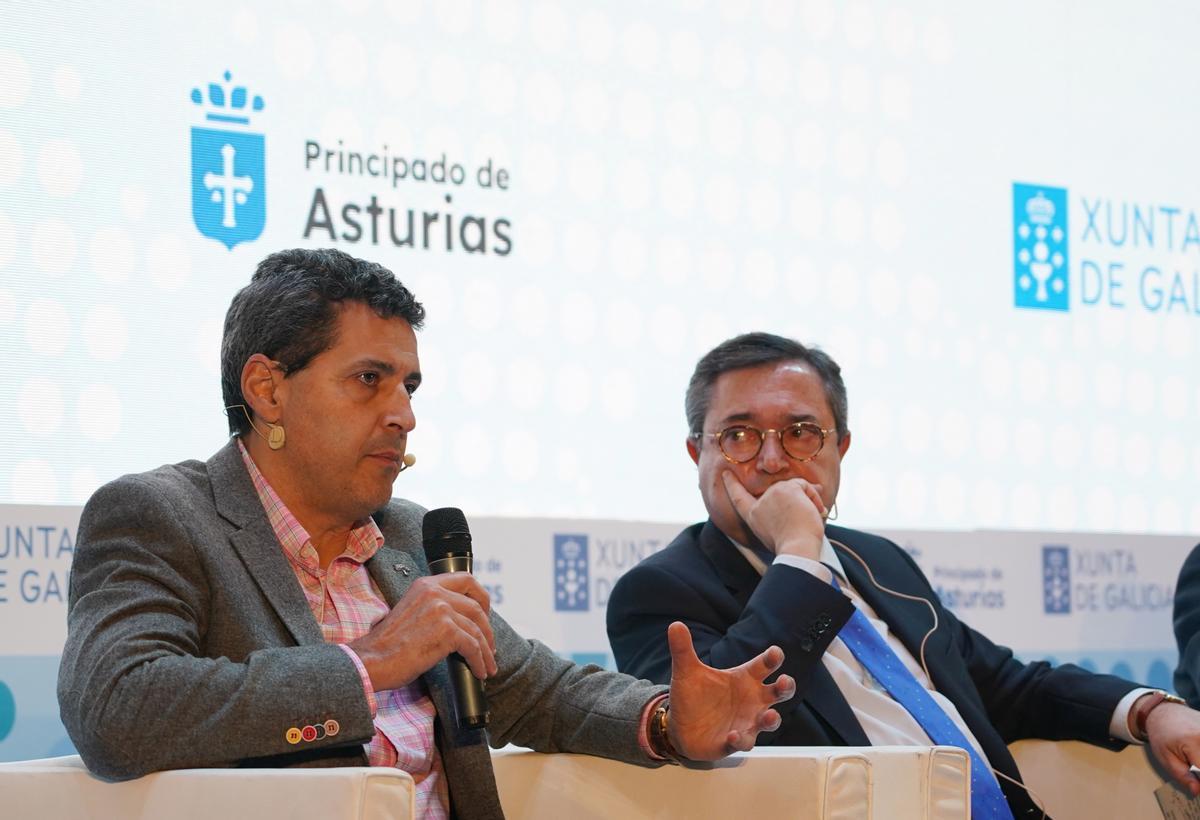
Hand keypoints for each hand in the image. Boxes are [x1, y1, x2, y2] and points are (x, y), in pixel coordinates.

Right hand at [348, 573, 496, 691]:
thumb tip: (458, 621)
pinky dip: (479, 661)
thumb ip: (433, 608)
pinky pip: (473, 647)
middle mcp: (435, 592)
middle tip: (489, 645)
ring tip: (488, 665)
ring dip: (486, 650)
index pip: (466, 579)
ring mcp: (442, 610)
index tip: (485, 613)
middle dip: (487, 629)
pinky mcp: (446, 631)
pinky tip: (479, 670)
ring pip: (477, 629)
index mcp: (426, 585)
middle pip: (477, 606)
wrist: (371, 660)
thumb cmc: (387, 645)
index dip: (482, 597)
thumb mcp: (411, 612)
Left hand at [665, 621, 794, 759]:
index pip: (764, 665)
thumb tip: (675, 625)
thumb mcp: (686, 671)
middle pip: (778, 692)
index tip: (775, 653)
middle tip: (784, 682)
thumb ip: (683, 649)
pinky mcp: (733, 742)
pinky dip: (740, 739)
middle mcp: (751, 700)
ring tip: (769, 716)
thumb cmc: (693, 695)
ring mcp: (746, 722)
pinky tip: (733, 735)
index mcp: (743, 678)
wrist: (680, 725)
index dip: (772, 658)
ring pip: (768, 722)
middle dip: (785, 687)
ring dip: (771, 720)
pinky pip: (743, 742)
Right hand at [722, 471, 825, 560]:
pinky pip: (804, 485)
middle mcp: (759, 504)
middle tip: (811, 512)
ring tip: (813, 517)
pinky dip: (814, 497)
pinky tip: (815, 510)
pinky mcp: (786, 488)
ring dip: (808, 500)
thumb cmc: (792, 546)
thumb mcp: (778, 532)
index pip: (738, 497)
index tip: (726, 473)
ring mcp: (772, 493)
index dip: (732, 485)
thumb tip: (809, 490)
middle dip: (797, 497)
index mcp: (753, 517)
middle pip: (779, 491)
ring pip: (794, 487)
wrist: (797, 549)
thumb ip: (781, 513)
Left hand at [1145, 702, 1199, 795]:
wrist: (1164, 714)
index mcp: (1194, 741)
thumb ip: (1183, 777)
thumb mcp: (1166, 759)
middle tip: (1191, 767)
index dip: (1199, 781)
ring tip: (1194, 759)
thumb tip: (1197, 791)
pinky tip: (1198, 754)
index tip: (1194, 784)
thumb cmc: (1162, 736)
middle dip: (1199, 770)